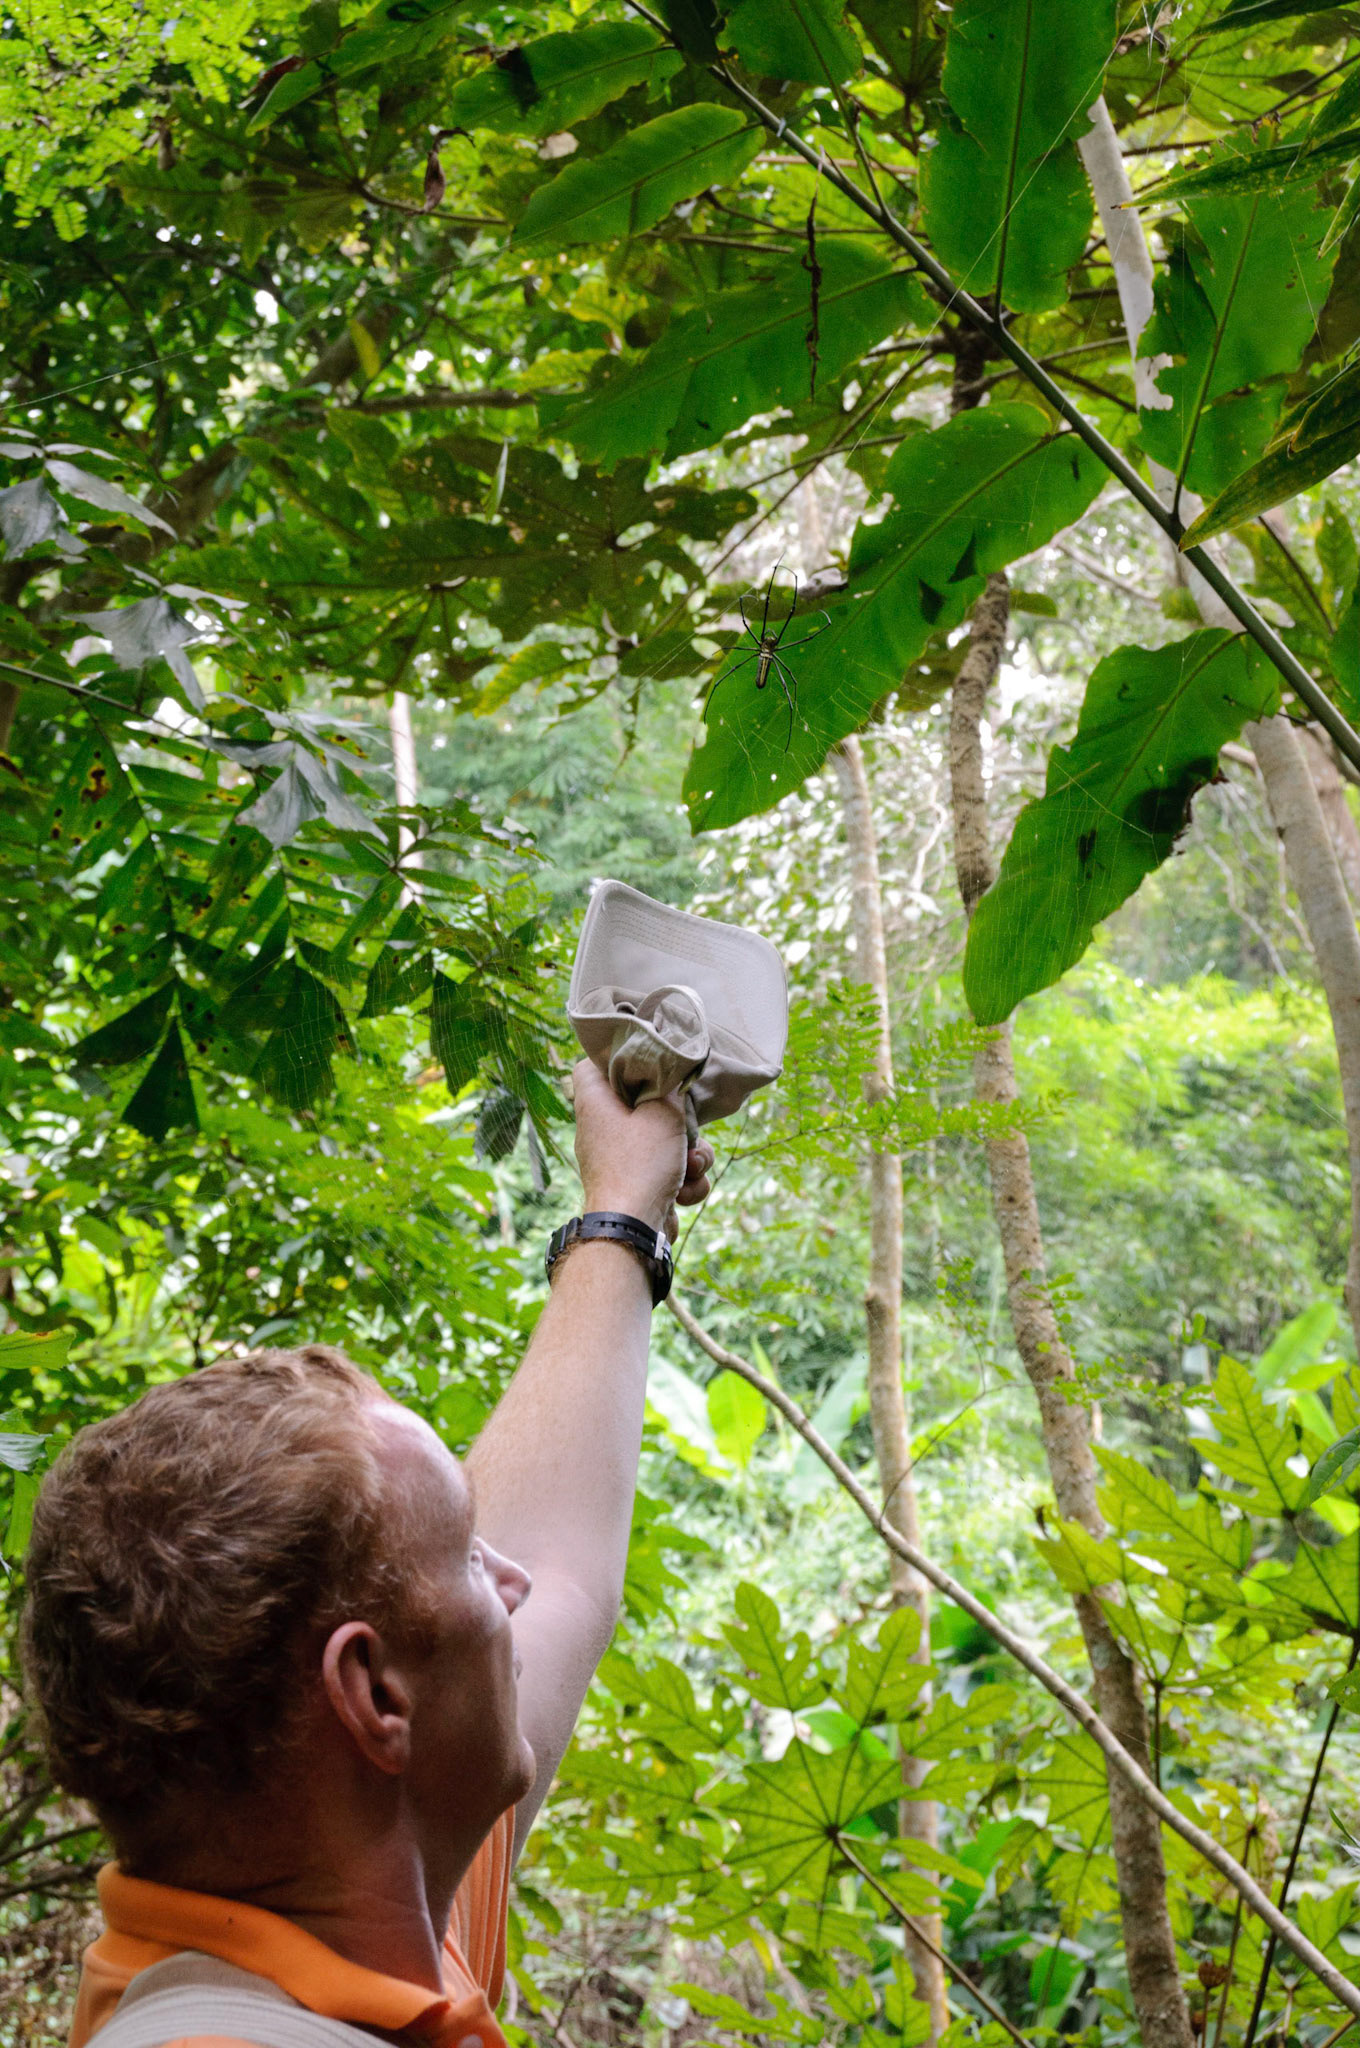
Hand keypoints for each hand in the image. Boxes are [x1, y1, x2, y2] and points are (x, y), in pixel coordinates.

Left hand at [572, 1058, 715, 1241]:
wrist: (633, 1230)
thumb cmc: (640, 1165)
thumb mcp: (664, 1114)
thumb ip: (672, 1089)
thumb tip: (675, 1077)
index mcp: (595, 1104)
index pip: (590, 1066)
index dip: (617, 1058)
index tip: (647, 1060)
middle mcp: (601, 1130)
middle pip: (644, 1107)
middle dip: (679, 1121)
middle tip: (687, 1126)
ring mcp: (620, 1161)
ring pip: (665, 1142)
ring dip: (691, 1156)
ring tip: (692, 1167)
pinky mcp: (638, 1186)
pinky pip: (668, 1172)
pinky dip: (683, 1183)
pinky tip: (685, 1193)